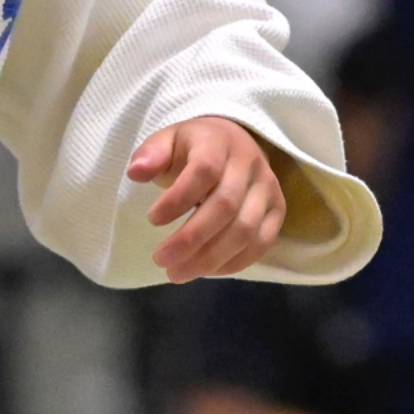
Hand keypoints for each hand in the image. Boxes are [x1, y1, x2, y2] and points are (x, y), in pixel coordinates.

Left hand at [130, 117, 287, 282]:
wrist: (234, 142)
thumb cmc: (194, 148)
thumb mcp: (168, 141)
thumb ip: (151, 155)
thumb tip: (136, 172)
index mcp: (219, 142)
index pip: (204, 170)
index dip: (179, 199)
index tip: (152, 220)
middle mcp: (250, 164)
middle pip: (225, 206)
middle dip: (191, 239)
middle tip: (161, 260)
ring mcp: (268, 188)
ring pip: (245, 230)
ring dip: (210, 258)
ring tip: (178, 273)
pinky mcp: (277, 209)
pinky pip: (261, 243)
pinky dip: (234, 262)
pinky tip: (206, 271)